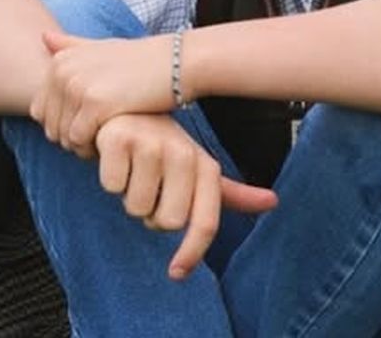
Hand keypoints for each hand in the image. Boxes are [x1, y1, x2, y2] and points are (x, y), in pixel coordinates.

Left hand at [31, 31, 173, 153]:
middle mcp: (62, 70)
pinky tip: (113, 141)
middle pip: (49, 126)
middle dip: (71, 139)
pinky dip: (93, 148)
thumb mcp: (102, 46)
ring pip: (62, 136)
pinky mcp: (95, 104)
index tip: (88, 126)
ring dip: (82, 146)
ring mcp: (77, 86)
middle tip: (100, 137)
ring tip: (107, 138)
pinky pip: (79, 140)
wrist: (178, 63)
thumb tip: (43, 37)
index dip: (62, 125)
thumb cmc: (141, 60)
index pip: (39, 110)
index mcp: (60, 60)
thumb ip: (71, 45)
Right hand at [92, 113, 276, 279]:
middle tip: (148, 187)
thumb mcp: (198, 167)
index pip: (204, 222)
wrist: (125, 108)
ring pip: (135, 207)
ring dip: (128, 195)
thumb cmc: (163, 145)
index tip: (176, 273)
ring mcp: (150, 144)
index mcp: (204, 165)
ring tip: (132, 170)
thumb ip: (231, 192)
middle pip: (165, 222)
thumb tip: (272, 202)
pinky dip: (109, 178)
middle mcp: (182, 153)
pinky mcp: (119, 138)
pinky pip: (111, 186)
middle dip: (151, 214)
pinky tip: (115, 158)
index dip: (191, 253)